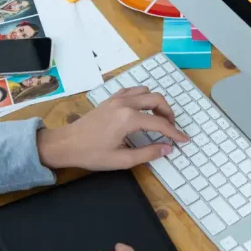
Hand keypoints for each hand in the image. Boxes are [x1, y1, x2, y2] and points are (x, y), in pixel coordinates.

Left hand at [37, 87, 188, 170]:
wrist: (66, 144)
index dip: (175, 132)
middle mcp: (125, 103)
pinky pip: (132, 91)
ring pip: (146, 92)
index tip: (184, 140)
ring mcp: (117, 98)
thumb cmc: (91, 154)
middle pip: (157, 99)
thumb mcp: (122, 160)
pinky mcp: (110, 99)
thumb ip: (147, 153)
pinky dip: (142, 97)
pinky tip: (142, 110)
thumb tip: (167, 148)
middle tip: (172, 129)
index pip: (160, 123)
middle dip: (169, 113)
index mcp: (129, 119)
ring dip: (156, 103)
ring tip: (158, 120)